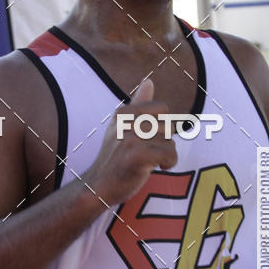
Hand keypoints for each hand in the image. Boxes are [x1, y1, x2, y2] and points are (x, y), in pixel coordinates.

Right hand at [82, 79, 177, 205]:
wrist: (98, 187)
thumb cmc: (113, 158)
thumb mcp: (121, 127)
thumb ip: (137, 104)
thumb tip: (148, 81)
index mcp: (122, 113)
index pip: (162, 109)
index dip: (161, 126)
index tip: (148, 139)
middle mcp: (126, 122)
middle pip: (168, 126)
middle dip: (163, 142)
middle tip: (147, 154)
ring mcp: (131, 139)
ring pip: (170, 141)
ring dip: (165, 155)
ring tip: (148, 163)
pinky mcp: (137, 156)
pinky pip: (170, 154)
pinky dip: (169, 163)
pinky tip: (156, 168)